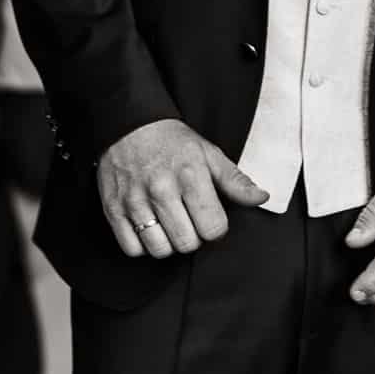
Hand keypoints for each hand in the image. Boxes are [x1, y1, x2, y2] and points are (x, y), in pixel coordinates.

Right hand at [98, 118, 268, 257]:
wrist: (128, 124)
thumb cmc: (171, 142)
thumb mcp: (208, 154)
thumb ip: (235, 180)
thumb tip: (262, 198)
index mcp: (190, 176)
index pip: (213, 229)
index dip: (215, 227)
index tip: (208, 216)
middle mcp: (161, 189)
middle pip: (187, 243)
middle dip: (192, 237)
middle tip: (187, 220)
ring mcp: (134, 200)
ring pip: (159, 249)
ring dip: (168, 243)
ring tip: (168, 225)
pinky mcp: (113, 208)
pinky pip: (131, 248)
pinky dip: (141, 245)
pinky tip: (148, 228)